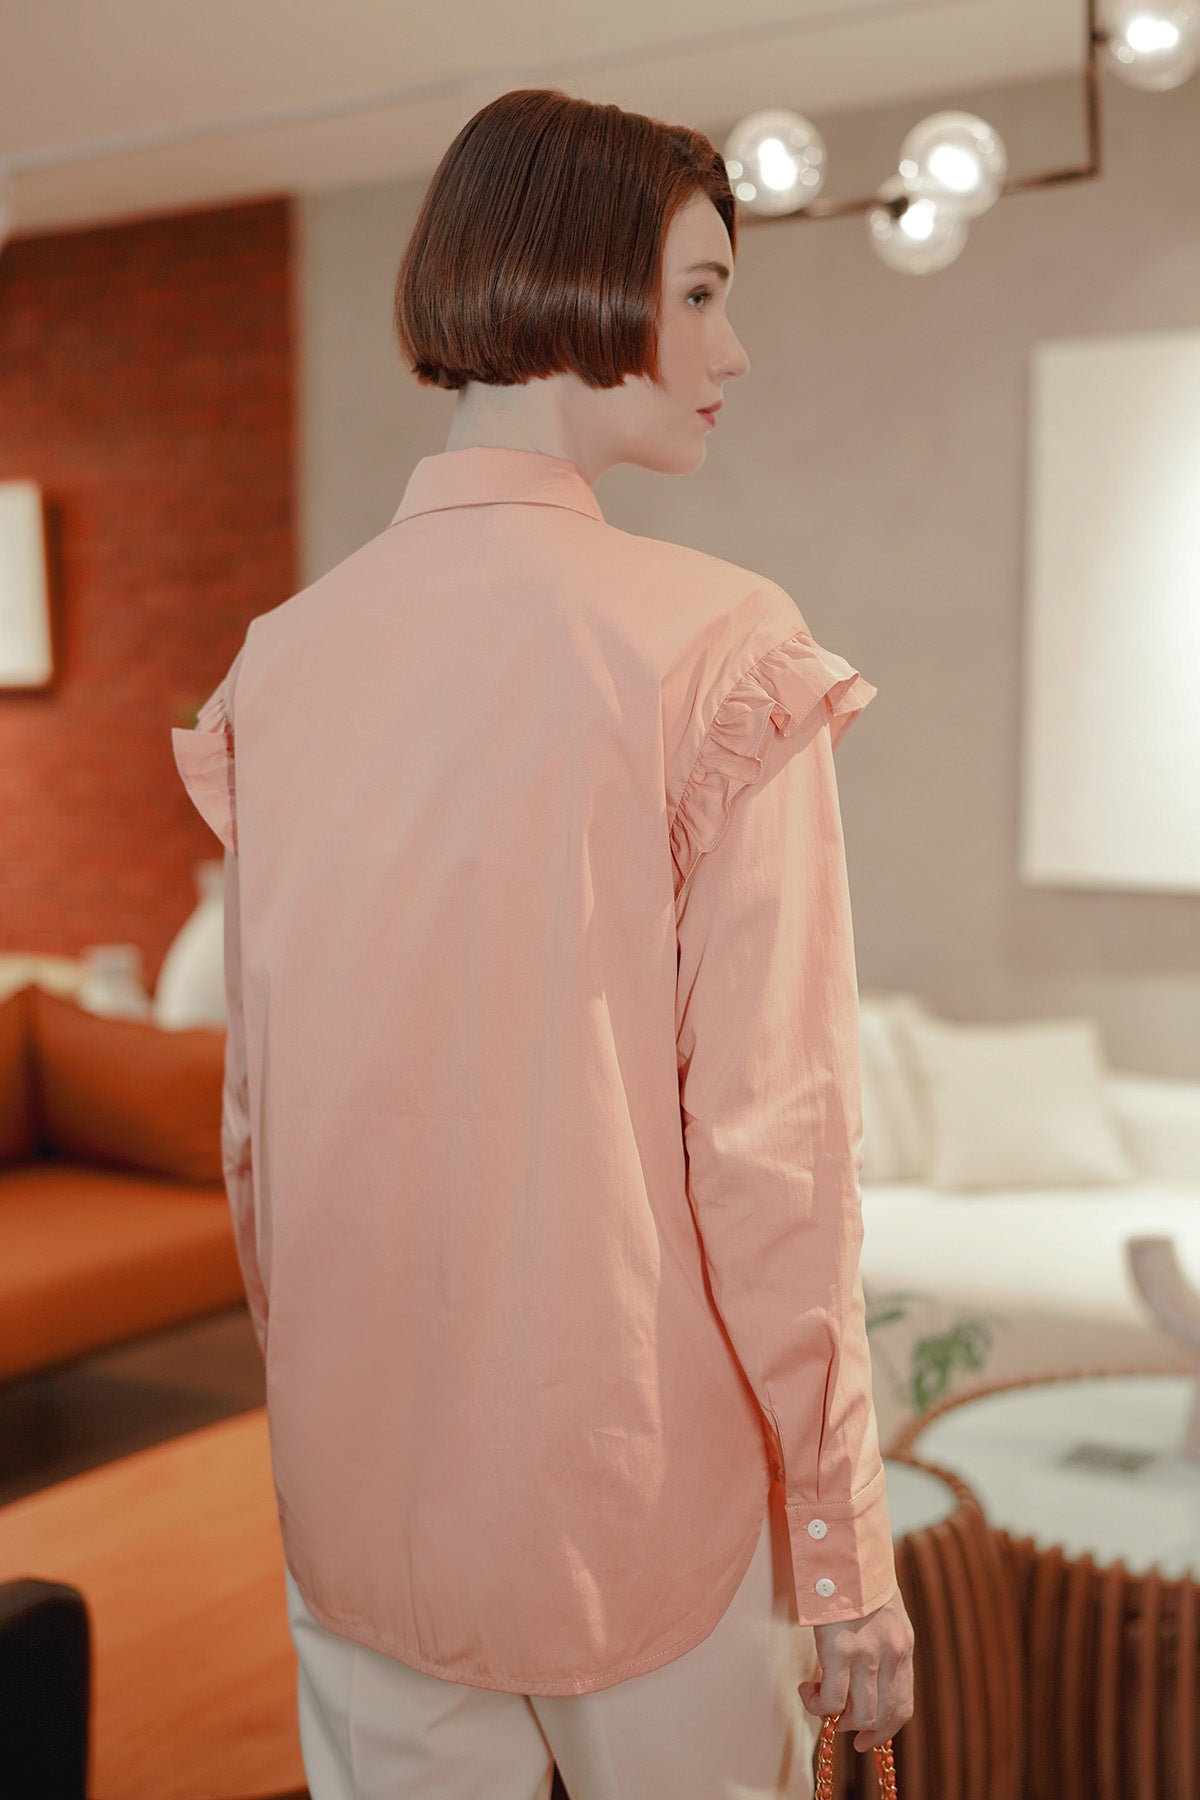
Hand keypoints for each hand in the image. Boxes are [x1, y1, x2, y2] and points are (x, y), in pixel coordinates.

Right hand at [798, 1588, 913, 1751]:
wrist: (845, 1544)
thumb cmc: (856, 1573)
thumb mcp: (882, 1610)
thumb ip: (880, 1641)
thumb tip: (864, 1672)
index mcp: (902, 1645)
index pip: (902, 1705)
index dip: (884, 1730)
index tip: (866, 1739)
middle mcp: (891, 1655)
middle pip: (881, 1716)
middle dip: (857, 1728)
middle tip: (835, 1721)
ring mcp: (867, 1654)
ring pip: (857, 1715)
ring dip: (835, 1717)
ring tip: (817, 1700)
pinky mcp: (839, 1650)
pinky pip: (831, 1699)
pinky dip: (816, 1704)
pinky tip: (806, 1689)